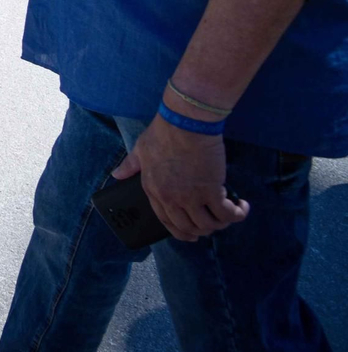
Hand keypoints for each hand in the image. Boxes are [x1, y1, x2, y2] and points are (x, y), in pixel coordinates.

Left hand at [112, 114, 248, 241]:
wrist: (184, 123)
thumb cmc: (163, 133)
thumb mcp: (140, 150)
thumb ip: (129, 165)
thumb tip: (116, 174)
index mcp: (153, 190)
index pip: (166, 222)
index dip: (181, 232)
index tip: (192, 234)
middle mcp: (171, 199)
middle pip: (189, 228)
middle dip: (203, 230)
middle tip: (214, 223)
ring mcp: (191, 197)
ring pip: (208, 225)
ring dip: (221, 223)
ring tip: (230, 212)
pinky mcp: (211, 191)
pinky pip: (227, 214)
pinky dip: (237, 214)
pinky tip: (242, 207)